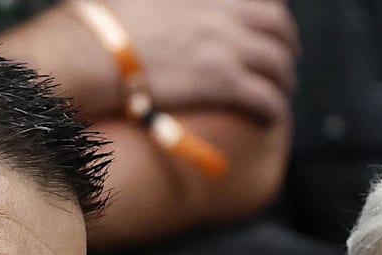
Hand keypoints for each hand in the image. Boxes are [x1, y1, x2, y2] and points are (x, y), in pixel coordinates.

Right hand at [99, 0, 298, 121]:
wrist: (94, 51)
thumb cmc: (104, 21)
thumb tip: (164, 3)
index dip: (271, 10)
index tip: (271, 22)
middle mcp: (223, 12)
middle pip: (277, 26)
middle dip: (287, 44)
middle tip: (285, 58)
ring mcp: (226, 46)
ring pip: (277, 64)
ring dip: (283, 79)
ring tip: (279, 91)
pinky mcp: (222, 82)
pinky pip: (265, 97)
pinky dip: (272, 108)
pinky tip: (269, 117)